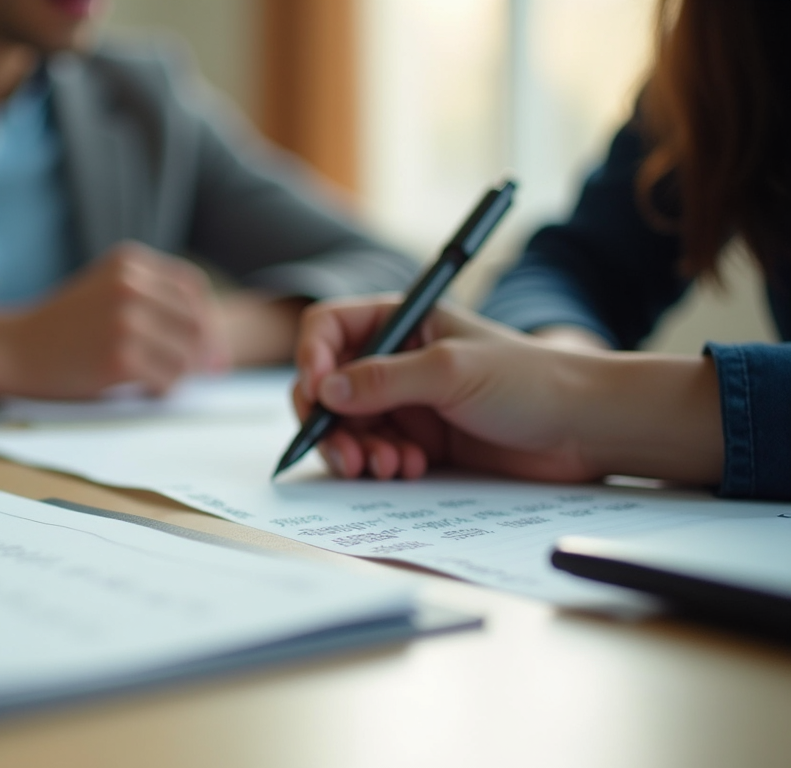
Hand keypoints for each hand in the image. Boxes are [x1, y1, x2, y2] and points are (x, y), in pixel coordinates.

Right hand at [0, 242, 227, 397]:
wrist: (13, 350)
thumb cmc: (63, 328)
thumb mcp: (105, 290)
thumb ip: (152, 300)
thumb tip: (215, 345)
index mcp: (129, 262)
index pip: (192, 288)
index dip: (208, 319)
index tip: (212, 346)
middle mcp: (130, 284)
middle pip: (196, 322)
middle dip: (202, 351)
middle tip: (205, 373)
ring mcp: (125, 319)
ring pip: (186, 354)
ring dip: (180, 373)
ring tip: (158, 379)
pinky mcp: (120, 355)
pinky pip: (168, 378)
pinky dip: (164, 388)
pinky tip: (145, 389)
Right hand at [291, 297, 723, 484]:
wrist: (585, 429)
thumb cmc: (530, 382)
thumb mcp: (451, 371)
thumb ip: (384, 379)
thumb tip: (324, 391)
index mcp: (402, 322)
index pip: (330, 329)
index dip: (312, 357)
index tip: (318, 392)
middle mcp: (395, 360)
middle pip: (327, 386)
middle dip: (329, 422)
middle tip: (346, 454)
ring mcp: (405, 403)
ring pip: (346, 427)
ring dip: (355, 450)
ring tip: (386, 466)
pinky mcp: (418, 442)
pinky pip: (373, 454)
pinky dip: (379, 465)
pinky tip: (408, 469)